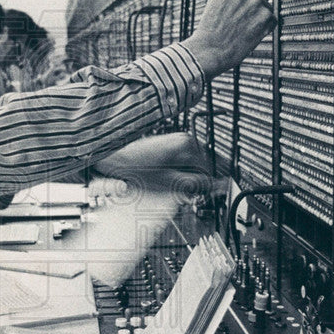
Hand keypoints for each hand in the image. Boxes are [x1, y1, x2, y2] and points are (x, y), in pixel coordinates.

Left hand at [93, 132, 222, 198]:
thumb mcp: (171, 183)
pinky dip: (184, 172)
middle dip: (203, 180)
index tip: (217, 194)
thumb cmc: (136, 169)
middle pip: (206, 164)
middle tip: (197, 194)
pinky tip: (175, 181)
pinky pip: (185, 161)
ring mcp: (177, 140)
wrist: (114, 158)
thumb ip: (197, 184)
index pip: (213, 167)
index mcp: (188, 145)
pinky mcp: (169, 145)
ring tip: (182, 189)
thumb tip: (219, 186)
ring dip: (193, 177)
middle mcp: (185, 139)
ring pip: (195, 163)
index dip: (215, 184)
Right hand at [179, 0, 274, 78]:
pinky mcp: (267, 18)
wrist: (210, 49)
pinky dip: (264, 26)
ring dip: (259, 14)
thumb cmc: (211, 26)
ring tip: (242, 24)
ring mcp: (258, 3)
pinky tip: (249, 31)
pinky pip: (272, 18)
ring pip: (267, 5)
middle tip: (243, 12)